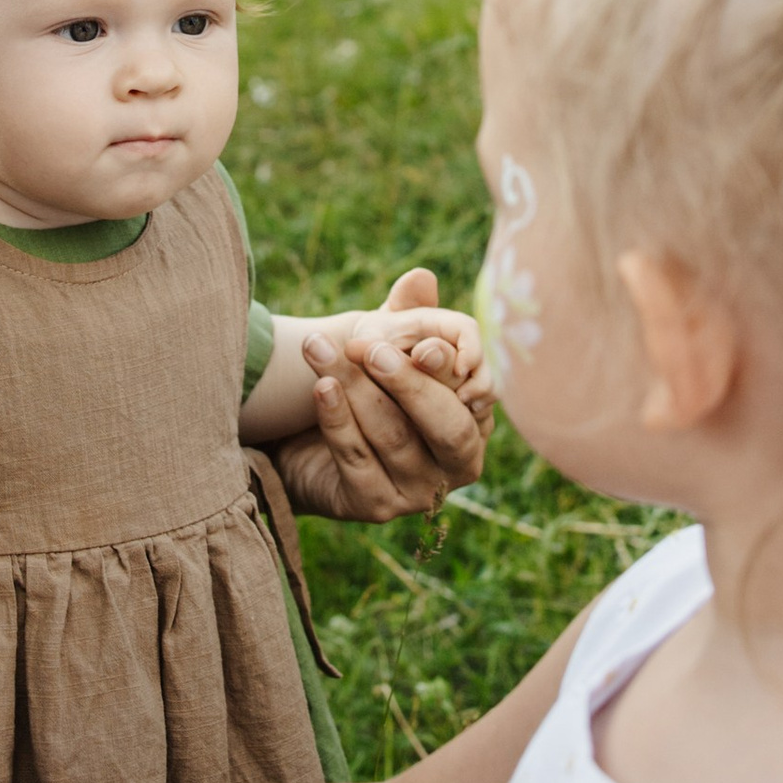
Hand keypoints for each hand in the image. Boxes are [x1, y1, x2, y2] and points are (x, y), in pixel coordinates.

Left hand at [270, 270, 492, 519]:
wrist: (307, 445)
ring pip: (393, 437)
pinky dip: (337, 420)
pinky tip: (320, 387)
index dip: (447, 368)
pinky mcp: (375, 507)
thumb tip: (419, 276)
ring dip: (356, 388)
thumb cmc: (366, 392)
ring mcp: (418, 492)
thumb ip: (408, 315)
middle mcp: (458, 465)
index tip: (419, 343)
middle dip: (407, 384)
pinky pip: (356, 459)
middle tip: (370, 348)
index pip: (473, 394)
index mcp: (475, 422)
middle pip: (445, 425)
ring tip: (320, 348)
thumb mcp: (387, 349)